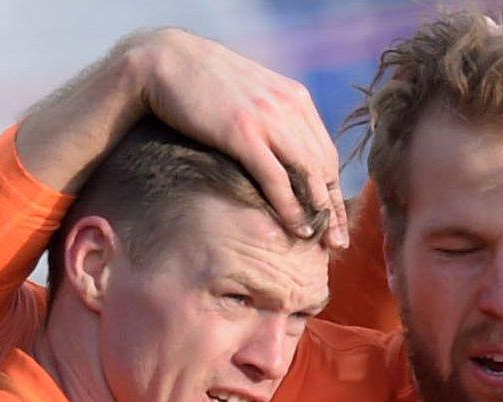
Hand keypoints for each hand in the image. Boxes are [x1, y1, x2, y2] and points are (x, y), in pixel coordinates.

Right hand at [129, 28, 347, 246]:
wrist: (163, 59)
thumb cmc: (202, 83)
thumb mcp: (251, 95)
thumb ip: (274, 118)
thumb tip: (286, 150)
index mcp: (295, 97)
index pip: (327, 152)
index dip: (336, 189)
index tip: (339, 219)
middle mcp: (289, 106)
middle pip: (324, 166)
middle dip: (334, 208)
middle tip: (339, 242)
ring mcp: (268, 118)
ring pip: (307, 173)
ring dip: (319, 212)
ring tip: (322, 241)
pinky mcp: (243, 132)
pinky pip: (277, 177)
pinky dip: (290, 206)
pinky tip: (296, 227)